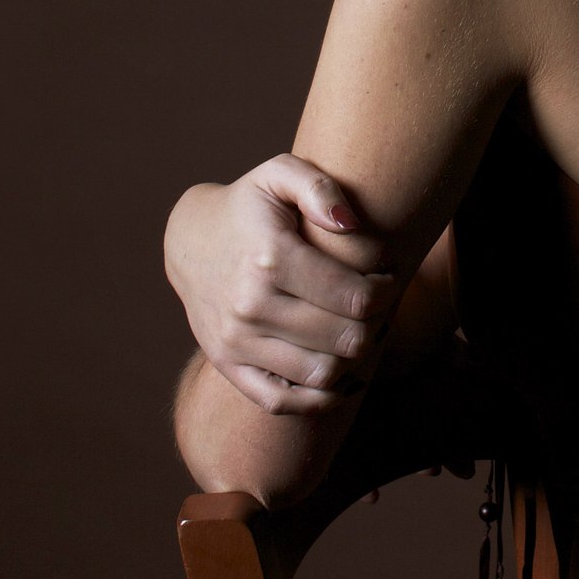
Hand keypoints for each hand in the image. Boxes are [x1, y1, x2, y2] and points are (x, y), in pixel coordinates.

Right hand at [164, 156, 397, 415]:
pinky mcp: (227, 366)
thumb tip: (349, 224)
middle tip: (379, 307)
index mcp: (272, 258)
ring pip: (322, 374)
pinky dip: (318, 397)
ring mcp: (236, 341)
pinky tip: (338, 371)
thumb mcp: (279, 175)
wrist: (190, 241)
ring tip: (359, 332)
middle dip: (377, 324)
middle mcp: (251, 306)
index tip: (388, 278)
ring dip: (354, 359)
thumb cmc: (250, 206)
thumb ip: (319, 186)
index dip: (388, 291)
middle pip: (347, 339)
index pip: (357, 298)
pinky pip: (282, 402)